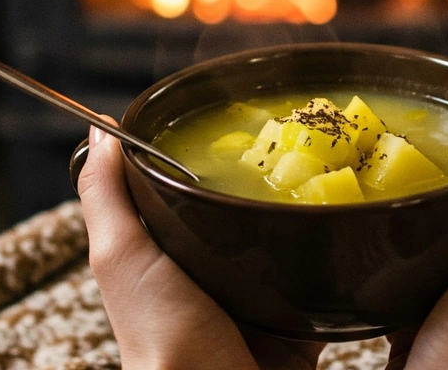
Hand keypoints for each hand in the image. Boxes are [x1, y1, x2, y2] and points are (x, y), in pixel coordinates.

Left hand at [77, 120, 323, 369]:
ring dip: (303, 213)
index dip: (200, 157)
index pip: (182, 190)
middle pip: (239, 211)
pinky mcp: (299, 322)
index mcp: (168, 255)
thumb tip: (99, 130)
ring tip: (328, 169)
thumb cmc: (160, 334)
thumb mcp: (120, 255)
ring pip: (286, 241)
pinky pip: (324, 279)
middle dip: (265, 179)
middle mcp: (211, 274)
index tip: (229, 113)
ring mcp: (257, 299)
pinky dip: (337, 256)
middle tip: (295, 135)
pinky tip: (348, 224)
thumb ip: (106, 195)